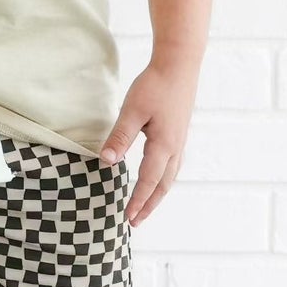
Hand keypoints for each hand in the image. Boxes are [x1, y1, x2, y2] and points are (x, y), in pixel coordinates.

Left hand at [96, 55, 196, 226]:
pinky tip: (158, 177)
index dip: (138, 201)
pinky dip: (164, 178)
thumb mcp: (132, 111)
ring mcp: (180, 140)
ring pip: (170, 176)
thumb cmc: (155, 85)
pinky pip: (173, 164)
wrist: (180, 64)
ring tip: (147, 205)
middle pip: (163, 185)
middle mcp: (176, 147)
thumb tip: (106, 162)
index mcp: (164, 145)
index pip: (149, 181)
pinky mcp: (179, 132)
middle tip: (136, 222)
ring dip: (158, 193)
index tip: (127, 218)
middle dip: (149, 204)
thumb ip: (120, 137)